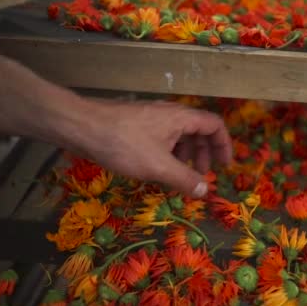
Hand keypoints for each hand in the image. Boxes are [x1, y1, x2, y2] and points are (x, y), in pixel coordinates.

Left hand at [79, 100, 231, 197]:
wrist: (82, 126)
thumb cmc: (124, 144)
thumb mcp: (158, 166)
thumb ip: (185, 179)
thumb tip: (206, 191)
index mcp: (181, 118)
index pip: (214, 125)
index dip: (223, 145)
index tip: (224, 166)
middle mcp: (170, 114)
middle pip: (198, 130)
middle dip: (204, 153)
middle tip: (201, 175)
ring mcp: (151, 118)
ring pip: (178, 134)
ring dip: (185, 154)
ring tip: (179, 175)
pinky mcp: (136, 124)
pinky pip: (161, 137)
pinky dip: (168, 153)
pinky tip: (156, 169)